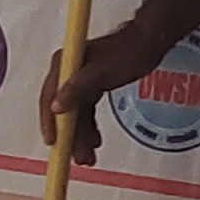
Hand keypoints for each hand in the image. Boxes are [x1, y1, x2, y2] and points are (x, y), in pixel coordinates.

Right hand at [39, 22, 168, 161]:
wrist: (150, 42)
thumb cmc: (128, 52)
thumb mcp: (100, 72)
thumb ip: (77, 89)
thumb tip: (56, 107)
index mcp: (65, 65)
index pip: (49, 98)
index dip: (49, 122)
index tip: (53, 142)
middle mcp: (68, 73)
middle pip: (62, 110)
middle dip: (70, 136)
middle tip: (78, 157)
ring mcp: (80, 80)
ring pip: (75, 114)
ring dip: (80, 136)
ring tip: (88, 156)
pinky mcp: (92, 85)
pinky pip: (86, 111)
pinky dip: (89, 127)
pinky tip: (94, 140)